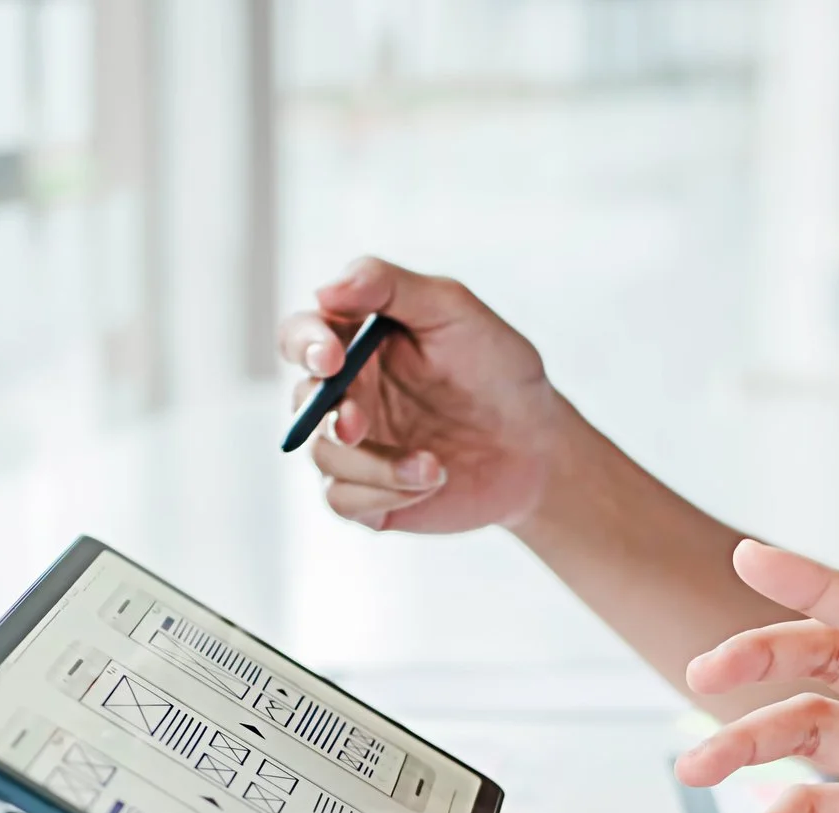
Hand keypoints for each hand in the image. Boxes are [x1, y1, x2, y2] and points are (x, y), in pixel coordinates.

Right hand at [279, 257, 567, 533]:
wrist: (538, 447)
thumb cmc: (497, 370)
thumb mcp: (454, 310)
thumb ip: (389, 286)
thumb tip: (325, 290)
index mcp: (356, 343)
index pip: (301, 336)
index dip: (304, 343)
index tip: (331, 357)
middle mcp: (346, 394)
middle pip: (301, 400)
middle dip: (326, 413)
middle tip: (357, 423)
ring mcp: (355, 448)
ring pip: (322, 455)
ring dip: (373, 463)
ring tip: (434, 465)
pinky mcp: (369, 496)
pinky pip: (342, 500)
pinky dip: (382, 493)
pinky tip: (430, 481)